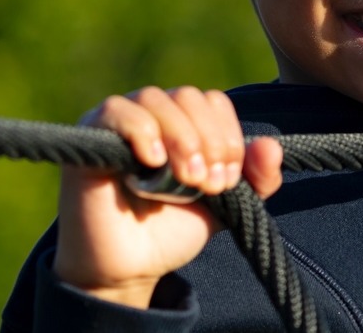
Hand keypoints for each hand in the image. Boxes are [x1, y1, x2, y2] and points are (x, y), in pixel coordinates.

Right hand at [52, 86, 284, 307]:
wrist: (129, 268)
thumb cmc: (171, 231)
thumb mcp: (224, 206)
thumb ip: (255, 180)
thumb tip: (272, 146)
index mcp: (184, 123)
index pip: (214, 102)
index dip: (228, 137)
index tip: (227, 180)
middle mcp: (152, 114)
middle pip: (190, 96)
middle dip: (209, 141)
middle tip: (207, 184)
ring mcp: (119, 121)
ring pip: (158, 99)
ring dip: (182, 139)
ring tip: (185, 180)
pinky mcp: (90, 135)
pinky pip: (118, 111)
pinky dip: (142, 131)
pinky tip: (152, 162)